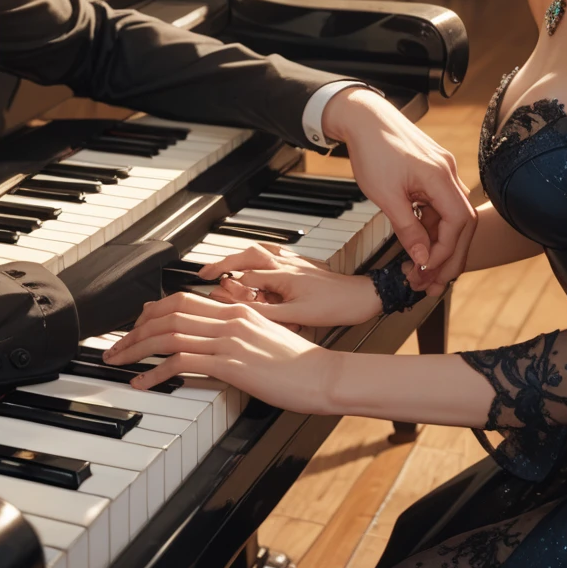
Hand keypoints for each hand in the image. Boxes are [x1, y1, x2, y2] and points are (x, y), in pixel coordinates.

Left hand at [102, 292, 340, 414]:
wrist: (324, 376)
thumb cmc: (300, 363)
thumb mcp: (265, 337)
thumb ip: (238, 333)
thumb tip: (214, 344)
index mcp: (236, 309)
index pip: (183, 300)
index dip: (153, 311)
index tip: (136, 324)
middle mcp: (229, 318)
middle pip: (168, 314)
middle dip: (136, 330)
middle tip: (116, 346)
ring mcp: (229, 340)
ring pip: (169, 335)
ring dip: (137, 348)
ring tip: (118, 362)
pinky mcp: (230, 363)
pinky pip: (182, 362)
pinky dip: (155, 371)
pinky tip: (142, 381)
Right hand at [196, 242, 381, 327]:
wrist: (362, 296)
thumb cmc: (336, 306)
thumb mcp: (299, 315)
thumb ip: (268, 313)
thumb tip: (242, 312)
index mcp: (282, 275)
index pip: (245, 277)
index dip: (227, 287)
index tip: (212, 294)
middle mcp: (285, 263)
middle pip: (246, 256)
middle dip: (223, 263)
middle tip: (204, 272)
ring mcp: (293, 262)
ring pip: (258, 251)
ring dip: (239, 256)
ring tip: (223, 265)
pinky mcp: (300, 264)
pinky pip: (273, 252)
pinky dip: (259, 254)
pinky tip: (256, 258)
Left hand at [322, 86, 476, 277]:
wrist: (363, 117)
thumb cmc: (371, 149)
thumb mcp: (385, 196)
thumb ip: (408, 229)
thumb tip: (423, 259)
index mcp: (439, 177)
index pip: (458, 223)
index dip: (444, 250)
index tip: (426, 268)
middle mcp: (448, 173)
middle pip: (463, 223)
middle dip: (450, 255)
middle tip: (434, 282)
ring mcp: (442, 172)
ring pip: (452, 216)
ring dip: (440, 243)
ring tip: (423, 269)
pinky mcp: (433, 172)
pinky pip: (440, 206)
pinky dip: (432, 227)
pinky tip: (420, 244)